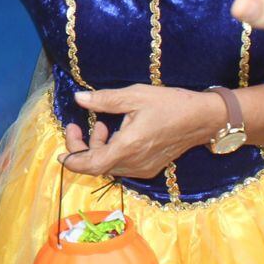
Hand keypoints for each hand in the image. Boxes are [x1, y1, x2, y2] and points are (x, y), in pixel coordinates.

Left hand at [61, 85, 218, 178]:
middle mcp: (134, 163)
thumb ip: (104, 100)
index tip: (60, 153)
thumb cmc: (171, 104)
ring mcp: (143, 168)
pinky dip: (112, 152)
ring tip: (101, 123)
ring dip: (98, 148)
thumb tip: (79, 98)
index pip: (91, 165)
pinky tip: (116, 132)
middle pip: (97, 166)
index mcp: (128, 147)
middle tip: (75, 127)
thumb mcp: (135, 96)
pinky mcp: (150, 167)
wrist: (203, 119)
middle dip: (82, 149)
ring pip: (109, 166)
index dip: (72, 161)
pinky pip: (122, 165)